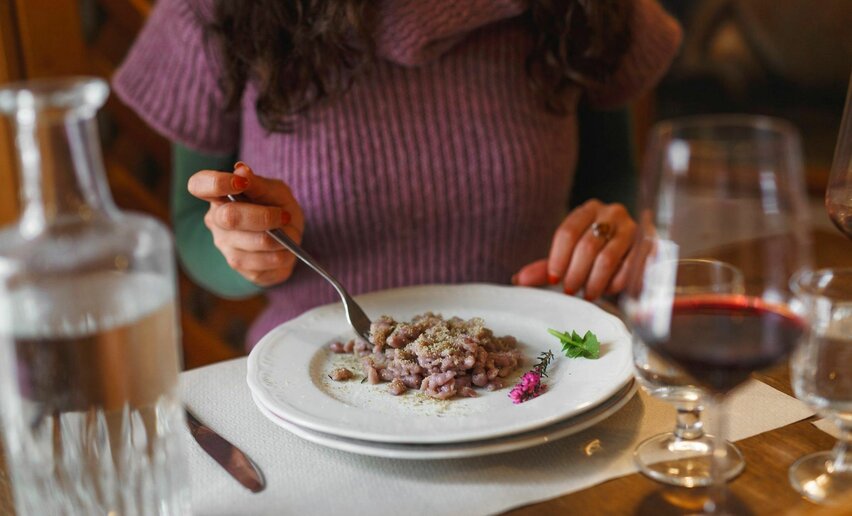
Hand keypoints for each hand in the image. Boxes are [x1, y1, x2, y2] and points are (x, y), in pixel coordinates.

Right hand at [187, 162, 304, 286]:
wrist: (288, 239)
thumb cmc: (277, 208)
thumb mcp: (274, 191)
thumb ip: (258, 183)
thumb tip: (241, 169)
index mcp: (220, 195)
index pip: (199, 185)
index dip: (216, 182)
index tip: (241, 182)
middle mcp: (216, 221)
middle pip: (230, 216)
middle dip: (263, 216)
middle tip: (284, 216)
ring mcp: (225, 246)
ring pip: (251, 244)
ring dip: (278, 240)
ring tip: (290, 235)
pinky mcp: (239, 268)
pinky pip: (261, 265)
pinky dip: (280, 257)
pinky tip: (285, 251)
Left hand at [512, 199, 636, 299]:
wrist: (631, 250)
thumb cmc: (594, 254)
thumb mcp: (569, 257)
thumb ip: (545, 267)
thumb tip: (519, 281)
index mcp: (588, 210)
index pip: (567, 232)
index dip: (557, 259)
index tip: (554, 279)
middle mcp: (612, 213)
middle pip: (587, 246)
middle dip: (575, 273)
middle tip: (570, 291)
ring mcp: (632, 227)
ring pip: (607, 258)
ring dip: (594, 282)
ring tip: (587, 294)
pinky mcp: (648, 245)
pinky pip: (629, 269)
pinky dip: (615, 284)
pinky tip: (608, 290)